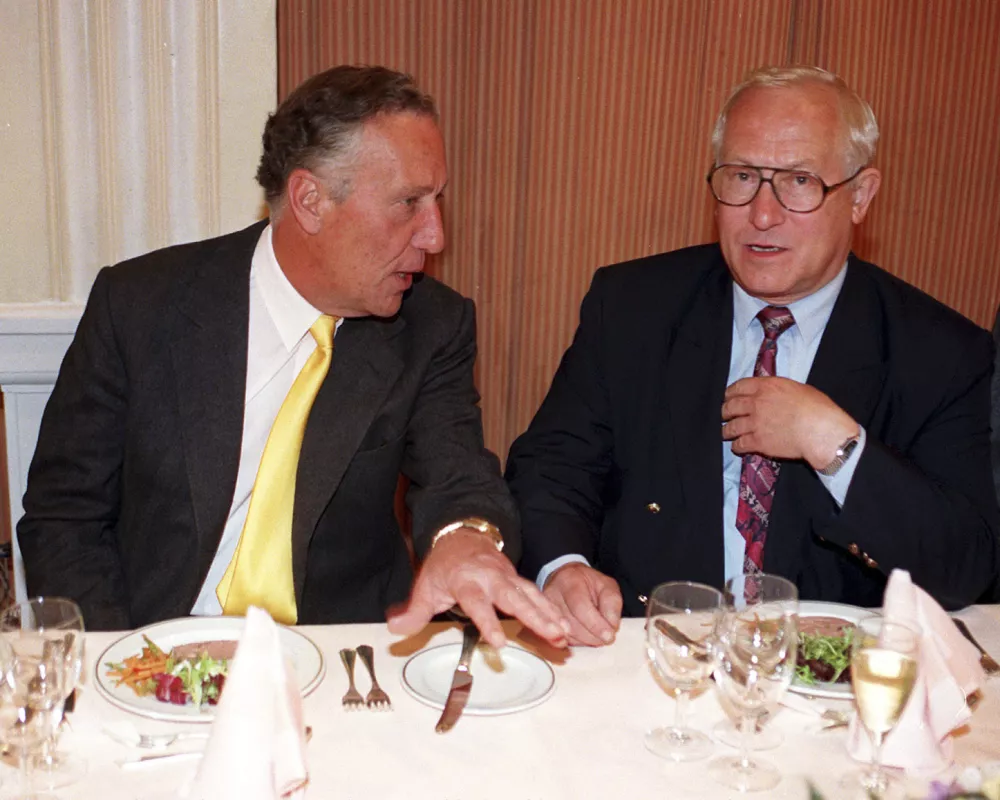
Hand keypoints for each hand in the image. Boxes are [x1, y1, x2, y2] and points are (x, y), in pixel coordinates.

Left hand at [386, 529, 569, 649]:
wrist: (463, 535)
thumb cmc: (445, 565)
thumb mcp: (426, 586)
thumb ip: (415, 611)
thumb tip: (396, 629)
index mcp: (467, 580)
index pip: (479, 604)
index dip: (489, 623)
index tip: (500, 643)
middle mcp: (492, 577)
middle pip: (516, 598)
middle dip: (536, 617)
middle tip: (553, 635)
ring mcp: (508, 577)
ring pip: (532, 595)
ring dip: (550, 615)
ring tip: (565, 635)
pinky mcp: (518, 579)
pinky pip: (537, 595)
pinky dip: (552, 609)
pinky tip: (564, 627)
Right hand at [543, 562, 621, 646]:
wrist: (567, 582)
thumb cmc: (589, 585)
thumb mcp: (607, 586)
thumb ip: (612, 603)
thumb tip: (611, 627)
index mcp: (569, 581)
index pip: (580, 606)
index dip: (595, 624)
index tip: (609, 636)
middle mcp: (551, 595)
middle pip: (572, 625)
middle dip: (593, 636)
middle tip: (606, 636)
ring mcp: (544, 611)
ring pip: (567, 636)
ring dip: (586, 640)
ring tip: (596, 632)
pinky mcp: (543, 625)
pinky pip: (562, 641)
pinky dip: (578, 642)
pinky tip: (585, 634)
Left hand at [721, 376, 858, 469]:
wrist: (821, 431)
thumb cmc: (817, 408)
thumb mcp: (797, 388)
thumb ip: (779, 390)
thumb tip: (774, 394)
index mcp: (766, 387)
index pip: (739, 387)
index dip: (730, 393)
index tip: (728, 397)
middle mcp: (756, 403)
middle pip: (730, 407)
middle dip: (725, 412)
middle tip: (725, 415)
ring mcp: (754, 423)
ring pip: (731, 427)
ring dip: (727, 430)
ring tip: (726, 433)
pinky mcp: (757, 442)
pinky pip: (739, 444)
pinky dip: (736, 446)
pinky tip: (737, 447)